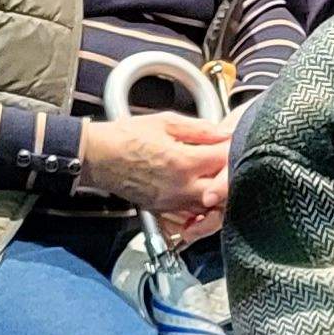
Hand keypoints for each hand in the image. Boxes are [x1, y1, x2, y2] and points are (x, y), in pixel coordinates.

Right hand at [83, 111, 230, 218]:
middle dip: (231, 176)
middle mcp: (180, 187)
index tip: (235, 141)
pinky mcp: (163, 209)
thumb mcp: (165, 122)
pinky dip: (201, 204)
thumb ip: (199, 129)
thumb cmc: (125, 137)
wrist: (98, 156)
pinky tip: (201, 190)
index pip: (224, 159)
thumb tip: (223, 133)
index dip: (233, 149)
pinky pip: (192, 212)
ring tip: (218, 176)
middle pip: (223, 190)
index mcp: (183, 162)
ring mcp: (172, 202)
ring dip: (218, 192)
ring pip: (210, 206)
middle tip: (231, 163)